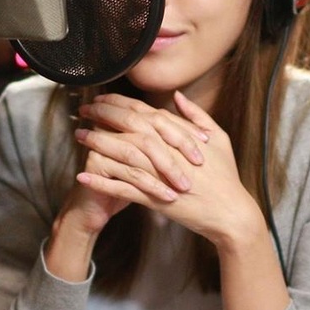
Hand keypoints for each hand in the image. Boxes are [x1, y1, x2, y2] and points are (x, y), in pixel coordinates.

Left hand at [74, 90, 261, 247]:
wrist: (231, 213)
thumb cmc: (226, 176)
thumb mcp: (218, 138)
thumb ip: (196, 116)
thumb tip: (177, 96)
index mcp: (179, 134)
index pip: (142, 111)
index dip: (118, 103)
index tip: (100, 98)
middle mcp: (166, 150)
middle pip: (127, 125)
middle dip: (102, 115)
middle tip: (82, 110)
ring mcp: (159, 174)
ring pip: (121, 153)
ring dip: (97, 143)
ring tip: (78, 136)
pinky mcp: (155, 198)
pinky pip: (122, 188)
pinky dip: (101, 181)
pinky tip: (83, 175)